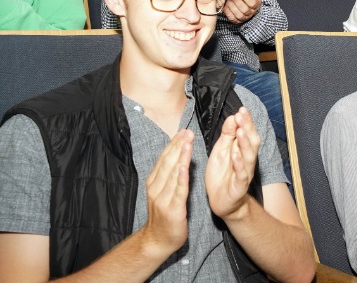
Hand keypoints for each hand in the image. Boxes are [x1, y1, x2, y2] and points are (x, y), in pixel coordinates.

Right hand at [142, 129, 192, 252]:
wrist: (158, 241)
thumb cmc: (165, 216)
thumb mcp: (164, 193)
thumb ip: (170, 177)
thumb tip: (178, 158)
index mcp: (154, 182)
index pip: (164, 159)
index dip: (173, 144)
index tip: (182, 131)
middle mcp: (156, 188)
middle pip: (167, 163)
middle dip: (177, 146)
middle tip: (187, 131)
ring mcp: (163, 198)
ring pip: (172, 173)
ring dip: (180, 156)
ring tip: (187, 142)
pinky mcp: (172, 208)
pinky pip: (177, 190)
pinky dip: (180, 178)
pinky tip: (184, 167)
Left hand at [206, 107, 260, 218]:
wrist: (222, 202)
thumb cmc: (221, 175)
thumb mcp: (221, 151)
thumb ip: (227, 136)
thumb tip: (233, 117)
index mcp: (241, 150)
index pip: (246, 133)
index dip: (245, 121)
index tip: (241, 109)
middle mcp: (246, 160)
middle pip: (251, 141)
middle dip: (248, 127)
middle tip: (243, 114)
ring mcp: (244, 173)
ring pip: (248, 156)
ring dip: (244, 143)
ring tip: (240, 131)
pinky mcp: (239, 186)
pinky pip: (241, 175)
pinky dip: (239, 165)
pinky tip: (235, 155)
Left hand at [223, 0, 269, 23]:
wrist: (241, 2)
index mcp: (256, 6)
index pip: (252, 3)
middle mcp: (250, 13)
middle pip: (245, 9)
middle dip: (237, 1)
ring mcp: (243, 18)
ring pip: (238, 15)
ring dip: (232, 6)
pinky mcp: (236, 20)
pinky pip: (232, 18)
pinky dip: (227, 11)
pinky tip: (226, 5)